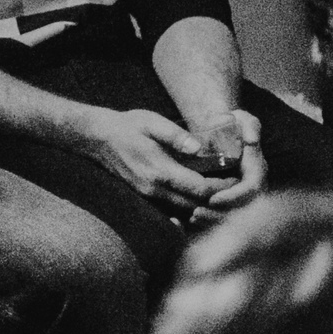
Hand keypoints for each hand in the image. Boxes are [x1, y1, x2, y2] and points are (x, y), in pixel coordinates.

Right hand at [71, 107, 222, 212]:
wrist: (97, 138)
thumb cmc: (128, 126)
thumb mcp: (153, 123)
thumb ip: (176, 136)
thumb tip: (199, 147)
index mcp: (160, 172)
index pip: (199, 189)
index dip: (221, 187)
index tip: (235, 179)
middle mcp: (155, 190)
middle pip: (195, 205)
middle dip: (216, 200)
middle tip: (234, 188)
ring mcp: (148, 196)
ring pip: (184, 210)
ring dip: (203, 205)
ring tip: (221, 192)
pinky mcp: (145, 196)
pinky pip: (171, 209)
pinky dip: (188, 206)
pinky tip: (199, 195)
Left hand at [187, 110, 264, 224]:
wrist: (220, 131)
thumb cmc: (230, 124)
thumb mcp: (242, 118)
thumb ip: (250, 124)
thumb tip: (251, 140)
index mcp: (258, 170)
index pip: (252, 190)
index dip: (233, 196)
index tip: (212, 198)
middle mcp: (253, 188)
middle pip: (243, 210)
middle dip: (220, 214)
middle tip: (196, 212)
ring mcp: (240, 198)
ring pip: (231, 218)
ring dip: (211, 221)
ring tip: (191, 215)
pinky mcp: (227, 203)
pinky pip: (219, 220)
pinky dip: (204, 224)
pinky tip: (186, 221)